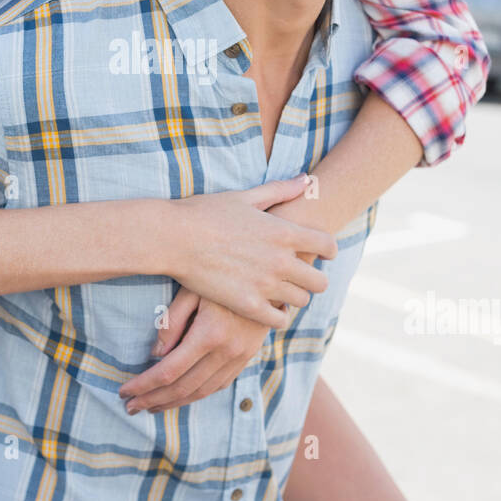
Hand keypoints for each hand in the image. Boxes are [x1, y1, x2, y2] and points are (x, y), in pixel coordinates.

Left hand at [119, 288, 286, 414]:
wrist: (270, 274)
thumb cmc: (222, 273)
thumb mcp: (192, 288)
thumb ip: (172, 321)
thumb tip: (155, 355)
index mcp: (210, 333)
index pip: (168, 371)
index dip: (144, 386)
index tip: (124, 392)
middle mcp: (226, 351)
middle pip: (183, 388)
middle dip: (153, 400)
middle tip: (130, 408)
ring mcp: (240, 357)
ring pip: (202, 392)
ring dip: (174, 403)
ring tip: (151, 407)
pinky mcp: (247, 357)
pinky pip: (219, 385)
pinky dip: (197, 395)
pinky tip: (181, 395)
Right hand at [167, 177, 335, 327]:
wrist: (173, 238)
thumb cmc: (205, 212)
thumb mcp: (245, 197)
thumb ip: (280, 190)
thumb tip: (306, 180)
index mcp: (283, 232)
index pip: (327, 245)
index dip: (328, 250)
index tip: (321, 253)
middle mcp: (281, 260)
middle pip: (320, 281)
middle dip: (313, 278)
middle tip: (299, 276)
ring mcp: (266, 285)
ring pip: (302, 301)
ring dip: (294, 296)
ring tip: (280, 291)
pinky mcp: (248, 305)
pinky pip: (279, 320)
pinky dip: (277, 315)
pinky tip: (267, 307)